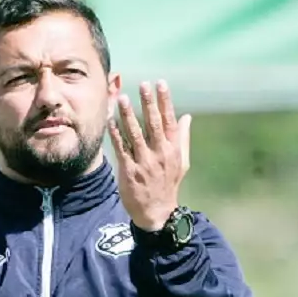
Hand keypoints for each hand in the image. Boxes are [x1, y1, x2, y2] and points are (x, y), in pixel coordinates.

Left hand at [108, 80, 190, 231]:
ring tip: (122, 99)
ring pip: (135, 134)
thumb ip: (182, 138)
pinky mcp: (130, 171)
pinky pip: (121, 149)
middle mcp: (160, 154)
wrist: (157, 212)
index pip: (170, 120)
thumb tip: (186, 116)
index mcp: (173, 150)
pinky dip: (116, 135)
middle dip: (148, 103)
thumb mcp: (182, 162)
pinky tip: (111, 121)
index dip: (165, 101)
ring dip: (129, 115)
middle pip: (154, 124)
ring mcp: (144, 162)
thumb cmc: (168, 184)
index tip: (161, 84)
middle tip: (143, 85)